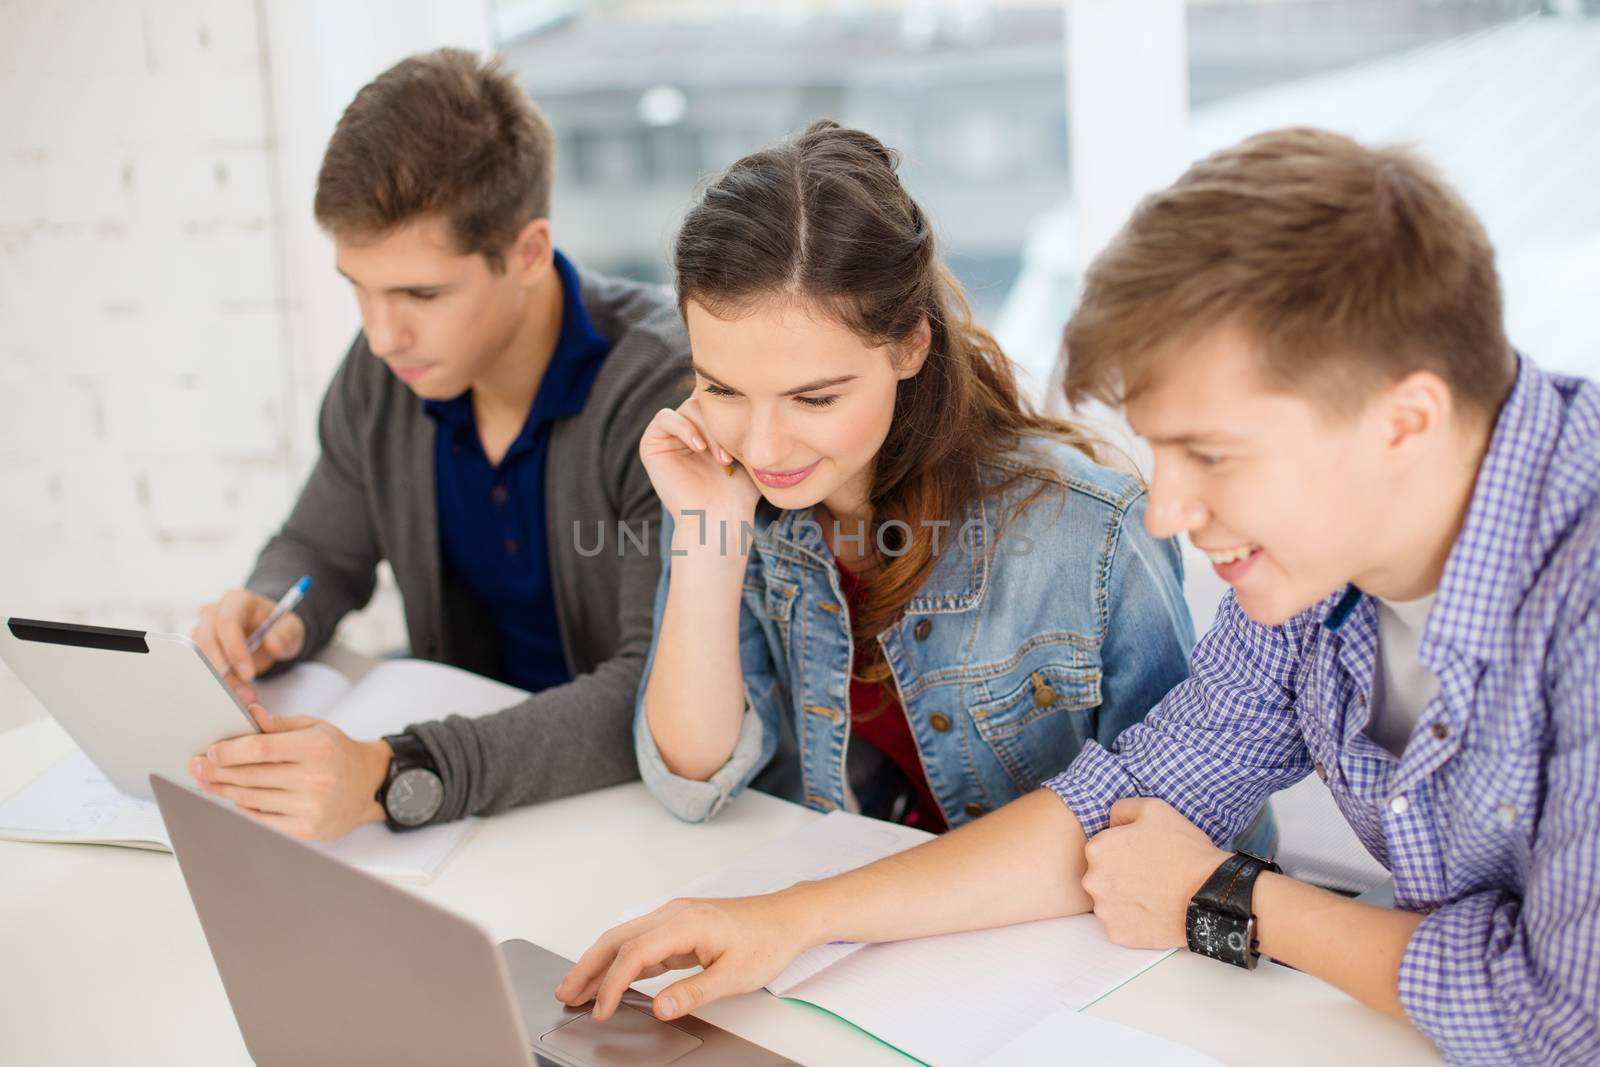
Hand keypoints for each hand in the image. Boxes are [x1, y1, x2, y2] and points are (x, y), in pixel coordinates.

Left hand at [188, 703, 390, 840]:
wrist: (368, 784)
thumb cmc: (336, 752)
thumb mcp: (315, 728)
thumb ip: (279, 724)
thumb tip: (249, 714)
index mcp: (317, 748)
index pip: (260, 749)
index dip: (229, 751)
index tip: (210, 752)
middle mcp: (316, 779)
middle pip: (250, 776)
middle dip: (217, 771)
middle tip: (197, 767)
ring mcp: (311, 807)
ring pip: (251, 799)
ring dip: (223, 791)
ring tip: (207, 782)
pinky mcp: (306, 830)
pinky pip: (262, 820)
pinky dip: (243, 809)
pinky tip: (232, 799)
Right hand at [191, 589, 305, 700]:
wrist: (270, 634)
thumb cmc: (279, 627)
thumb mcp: (292, 629)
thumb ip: (285, 635)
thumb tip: (272, 644)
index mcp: (237, 600)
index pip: (227, 621)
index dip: (234, 648)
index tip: (248, 674)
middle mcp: (214, 612)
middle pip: (208, 640)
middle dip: (225, 671)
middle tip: (243, 694)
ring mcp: (204, 629)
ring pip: (201, 657)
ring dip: (219, 680)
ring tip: (241, 697)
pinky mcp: (200, 648)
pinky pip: (200, 666)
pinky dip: (215, 682)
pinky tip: (231, 694)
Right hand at [554, 892, 817, 1022]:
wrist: (787, 917)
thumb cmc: (766, 939)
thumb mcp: (734, 975)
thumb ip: (694, 992)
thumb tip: (660, 1008)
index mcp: (685, 923)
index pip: (634, 953)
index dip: (612, 984)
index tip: (600, 1010)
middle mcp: (673, 915)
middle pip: (617, 939)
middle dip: (587, 967)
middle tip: (565, 994)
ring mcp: (674, 919)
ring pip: (624, 939)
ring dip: (598, 963)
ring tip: (576, 989)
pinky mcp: (677, 928)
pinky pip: (640, 943)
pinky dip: (620, 961)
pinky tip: (609, 979)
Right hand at [639, 398, 761, 528]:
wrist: (720, 519)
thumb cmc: (740, 492)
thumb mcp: (750, 448)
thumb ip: (745, 419)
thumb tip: (753, 385)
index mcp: (707, 429)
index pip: (716, 398)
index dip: (731, 403)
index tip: (747, 424)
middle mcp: (687, 430)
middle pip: (703, 400)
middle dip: (721, 422)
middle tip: (734, 452)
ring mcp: (668, 437)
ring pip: (688, 408)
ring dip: (709, 431)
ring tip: (723, 459)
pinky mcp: (651, 445)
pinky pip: (664, 417)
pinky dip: (684, 428)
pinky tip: (699, 448)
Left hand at [1080, 798, 1228, 949]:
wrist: (1209, 891)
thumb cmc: (1183, 850)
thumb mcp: (1153, 808)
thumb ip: (1122, 809)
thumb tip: (1111, 822)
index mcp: (1097, 849)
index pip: (1102, 847)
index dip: (1124, 848)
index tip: (1143, 854)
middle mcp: (1093, 880)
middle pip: (1102, 875)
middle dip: (1120, 874)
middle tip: (1149, 874)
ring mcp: (1105, 910)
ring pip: (1109, 901)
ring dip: (1125, 898)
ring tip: (1153, 893)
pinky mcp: (1118, 934)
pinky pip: (1120, 924)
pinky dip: (1134, 920)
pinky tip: (1153, 910)